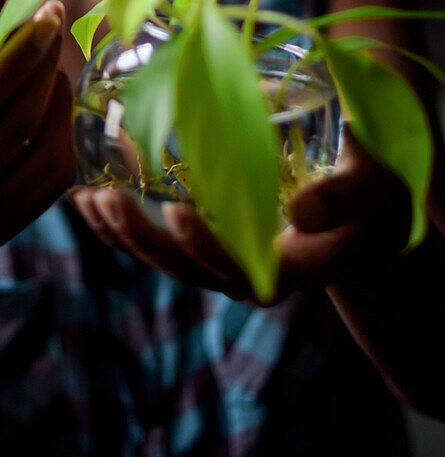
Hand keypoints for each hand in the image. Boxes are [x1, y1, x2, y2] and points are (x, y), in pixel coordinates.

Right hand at [0, 1, 74, 255]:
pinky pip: (53, 181)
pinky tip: (46, 106)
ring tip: (46, 70)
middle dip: (44, 68)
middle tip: (51, 28)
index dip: (19, 55)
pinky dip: (61, 135)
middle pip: (17, 127)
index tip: (44, 16)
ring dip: (59, 103)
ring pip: (47, 158)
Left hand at [69, 129, 410, 302]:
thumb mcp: (371, 182)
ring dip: (123, 235)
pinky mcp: (208, 243)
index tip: (176, 210)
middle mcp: (256, 273)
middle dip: (144, 240)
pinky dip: (121, 225)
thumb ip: (343, 197)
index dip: (206, 248)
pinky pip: (160, 244)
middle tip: (108, 199)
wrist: (362, 202)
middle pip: (190, 272)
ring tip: (85, 200)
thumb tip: (301, 216)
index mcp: (297, 267)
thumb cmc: (371, 183)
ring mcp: (227, 261)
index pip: (243, 272)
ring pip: (167, 263)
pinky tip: (86, 199)